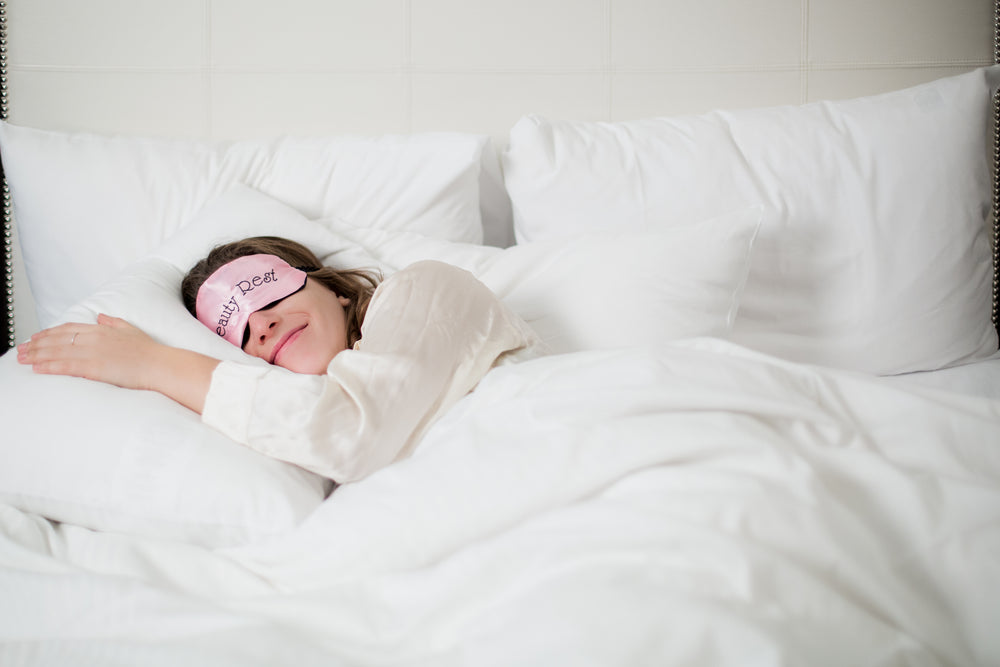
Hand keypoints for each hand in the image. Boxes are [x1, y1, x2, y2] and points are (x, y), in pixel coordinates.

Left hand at [17, 313, 162, 390]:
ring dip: (36, 355)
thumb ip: (113, 322)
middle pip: (57, 339)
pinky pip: (66, 365)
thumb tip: (100, 316)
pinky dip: (49, 366)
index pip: (68, 328)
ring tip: (22, 359)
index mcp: (102, 329)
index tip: (36, 337)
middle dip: (36, 344)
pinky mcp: (94, 367)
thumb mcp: (131, 330)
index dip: (49, 333)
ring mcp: (93, 352)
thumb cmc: (150, 352)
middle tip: (21, 350)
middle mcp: (94, 337)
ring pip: (57, 351)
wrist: (161, 365)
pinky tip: (37, 368)